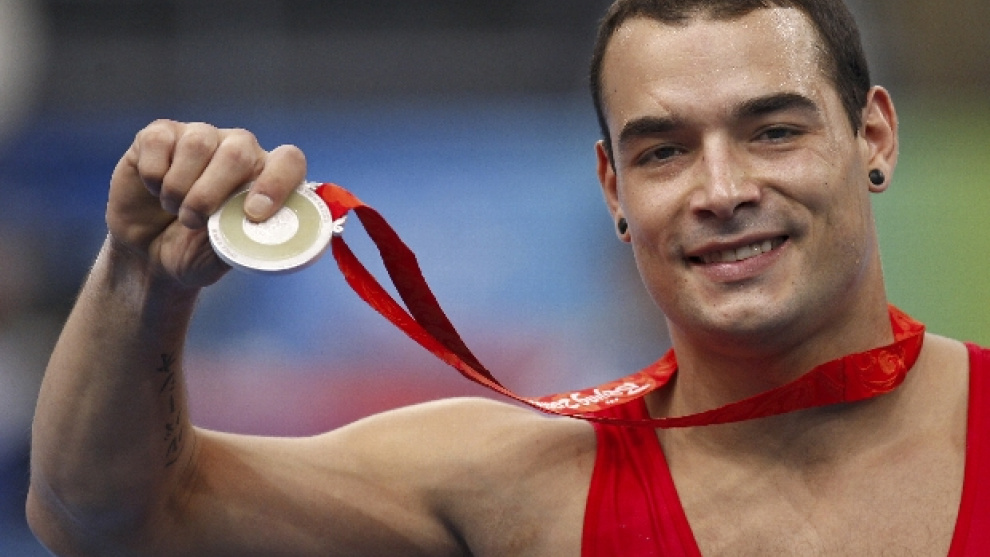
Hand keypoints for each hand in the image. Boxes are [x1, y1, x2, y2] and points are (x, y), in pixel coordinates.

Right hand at [106, 120, 306, 287]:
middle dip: (211, 194)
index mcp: (265, 177)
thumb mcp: (224, 257)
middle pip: (239, 151)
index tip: (254, 214)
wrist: (146, 254)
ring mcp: (200, 137)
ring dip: (180, 188)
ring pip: (198, 144)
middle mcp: (238, 149)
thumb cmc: (195, 252)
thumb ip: (247, 243)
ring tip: (176, 209)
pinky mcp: (161, 135)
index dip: (277, 183)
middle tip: (193, 222)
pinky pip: (159, 143)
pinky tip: (154, 190)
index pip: (289, 161)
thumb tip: (263, 237)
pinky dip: (153, 176)